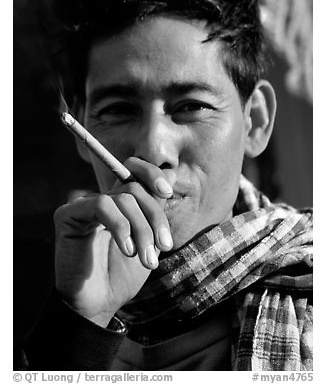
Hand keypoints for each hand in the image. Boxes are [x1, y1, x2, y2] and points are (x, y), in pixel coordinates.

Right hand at [54, 158, 175, 326]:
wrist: (99, 305)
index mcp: (120, 202)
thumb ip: (155, 210)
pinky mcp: (67, 215)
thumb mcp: (149, 240)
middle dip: (155, 217)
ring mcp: (84, 206)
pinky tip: (128, 250)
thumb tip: (169, 176)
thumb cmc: (123, 274)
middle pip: (134, 188)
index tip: (167, 194)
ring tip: (147, 259)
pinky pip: (101, 206)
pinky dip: (121, 227)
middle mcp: (102, 200)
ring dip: (142, 229)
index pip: (134, 169)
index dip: (152, 173)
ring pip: (122, 198)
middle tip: (165, 246)